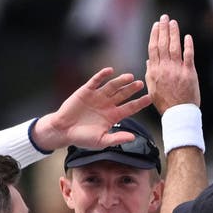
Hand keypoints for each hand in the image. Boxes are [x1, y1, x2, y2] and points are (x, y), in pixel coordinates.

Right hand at [31, 69, 152, 151]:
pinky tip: (110, 71)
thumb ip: (117, 138)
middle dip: (132, 89)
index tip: (149, 98)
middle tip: (141, 84)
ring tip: (129, 77)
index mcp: (113, 116)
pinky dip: (102, 75)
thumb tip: (133, 138)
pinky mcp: (86, 91)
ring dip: (120, 81)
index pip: (130, 108)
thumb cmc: (82, 138)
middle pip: (123, 95)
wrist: (63, 131)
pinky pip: (96, 81)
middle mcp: (107, 104)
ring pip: (112, 86)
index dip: (139, 103)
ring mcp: (97, 96)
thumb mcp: (102, 141)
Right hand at [146, 14, 198, 113]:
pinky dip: (188, 45)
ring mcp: (177, 70)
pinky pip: (188, 56)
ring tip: (174, 22)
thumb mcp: (152, 89)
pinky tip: (187, 37)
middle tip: (165, 18)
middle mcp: (164, 68)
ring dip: (174, 33)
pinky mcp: (189, 73)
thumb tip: (149, 61)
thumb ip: (150, 74)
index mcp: (154, 72)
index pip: (153, 48)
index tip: (156, 25)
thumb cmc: (165, 103)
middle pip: (163, 44)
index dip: (155, 35)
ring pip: (174, 47)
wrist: (178, 114)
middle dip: (163, 29)